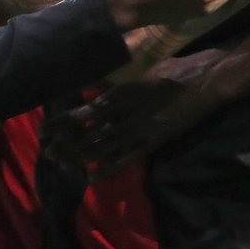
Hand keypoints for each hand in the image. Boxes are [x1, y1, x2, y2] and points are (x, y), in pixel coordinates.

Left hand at [42, 48, 226, 177]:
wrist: (204, 82)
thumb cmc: (174, 71)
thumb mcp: (141, 74)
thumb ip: (119, 88)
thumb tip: (98, 95)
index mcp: (120, 95)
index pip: (83, 113)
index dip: (63, 124)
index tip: (45, 131)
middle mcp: (124, 115)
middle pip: (88, 135)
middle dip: (67, 145)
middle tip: (48, 154)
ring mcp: (138, 131)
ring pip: (103, 149)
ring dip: (81, 158)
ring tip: (63, 165)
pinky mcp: (152, 143)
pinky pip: (126, 159)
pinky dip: (108, 169)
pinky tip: (93, 177)